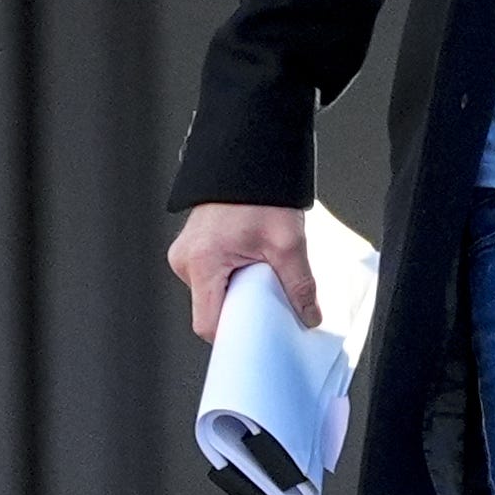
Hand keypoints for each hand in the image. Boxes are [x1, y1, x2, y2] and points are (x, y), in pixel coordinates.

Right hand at [169, 201, 317, 338]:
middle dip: (242, 311)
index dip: (235, 334)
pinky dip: (233, 278)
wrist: (249, 158)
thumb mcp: (288, 242)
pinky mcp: (195, 248)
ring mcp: (187, 254)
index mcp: (202, 262)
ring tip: (263, 275)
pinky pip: (213, 276)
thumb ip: (300, 284)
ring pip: (213, 293)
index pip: (209, 323)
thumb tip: (308, 316)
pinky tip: (253, 266)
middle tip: (270, 301)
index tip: (259, 336)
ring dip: (239, 293)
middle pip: (211, 309)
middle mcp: (186, 260)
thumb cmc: (260, 192)